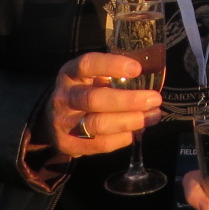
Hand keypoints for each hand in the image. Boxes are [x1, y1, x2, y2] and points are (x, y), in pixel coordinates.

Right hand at [44, 52, 162, 157]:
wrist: (54, 118)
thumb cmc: (85, 90)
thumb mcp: (92, 76)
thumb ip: (115, 75)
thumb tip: (152, 75)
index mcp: (71, 73)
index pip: (87, 65)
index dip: (111, 65)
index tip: (137, 69)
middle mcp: (64, 97)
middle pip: (95, 99)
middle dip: (128, 100)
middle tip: (155, 99)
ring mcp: (63, 122)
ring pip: (98, 124)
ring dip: (130, 121)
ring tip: (153, 116)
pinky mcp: (68, 144)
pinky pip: (100, 144)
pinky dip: (123, 138)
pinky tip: (137, 131)